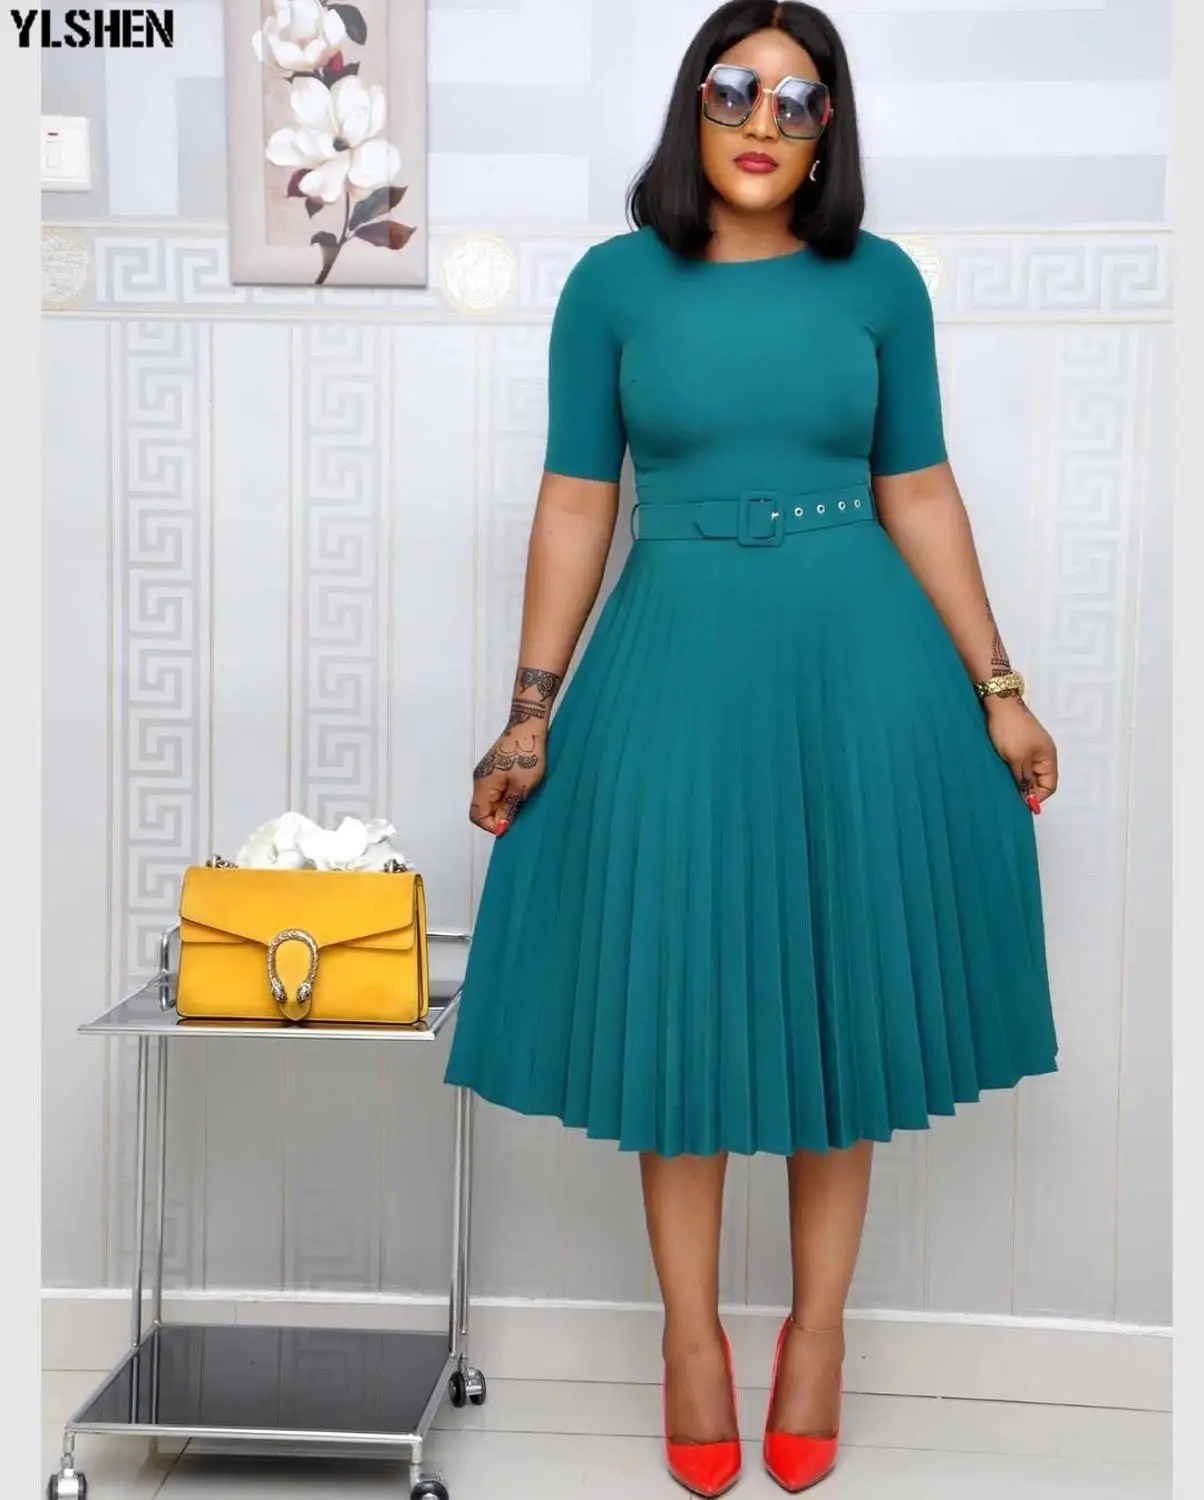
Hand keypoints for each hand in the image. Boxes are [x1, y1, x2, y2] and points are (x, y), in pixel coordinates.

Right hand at [468, 723, 546, 835]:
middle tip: (519, 813)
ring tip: (521, 801)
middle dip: (499, 816)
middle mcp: (480, 780)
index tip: (510, 826)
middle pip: (482, 808)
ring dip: (504, 805)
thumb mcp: (522, 786)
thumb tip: (501, 827)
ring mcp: (486, 773)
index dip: (492, 825)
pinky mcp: (494, 768)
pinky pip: (495, 789)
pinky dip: (505, 795)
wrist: (528, 726)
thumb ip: (509, 808)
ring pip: (489, 799)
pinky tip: (520, 790)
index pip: (477, 815)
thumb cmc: (526, 754)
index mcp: (482, 785)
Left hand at [984, 696, 1057, 810]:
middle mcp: (1042, 753)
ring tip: (1003, 786)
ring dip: (1016, 780)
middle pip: (1038, 780)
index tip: (1021, 803)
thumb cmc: (1010, 729)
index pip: (1050, 785)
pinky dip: (1011, 770)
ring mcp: (1030, 748)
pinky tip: (999, 774)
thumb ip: (1024, 780)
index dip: (1037, 796)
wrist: (998, 703)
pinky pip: (1018, 763)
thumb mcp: (1017, 758)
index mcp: (1048, 757)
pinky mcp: (1017, 744)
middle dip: (1026, 789)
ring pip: (1026, 772)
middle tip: (1009, 796)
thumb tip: (1030, 800)